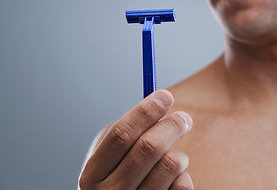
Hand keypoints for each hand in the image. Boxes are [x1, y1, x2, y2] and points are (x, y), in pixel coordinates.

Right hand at [78, 89, 193, 189]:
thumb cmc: (119, 178)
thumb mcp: (111, 158)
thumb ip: (128, 133)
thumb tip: (159, 101)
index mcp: (92, 173)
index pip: (121, 135)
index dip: (144, 112)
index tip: (165, 96)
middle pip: (149, 146)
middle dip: (171, 125)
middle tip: (183, 118)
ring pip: (171, 164)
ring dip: (180, 154)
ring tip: (176, 156)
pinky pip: (183, 185)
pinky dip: (183, 175)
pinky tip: (174, 178)